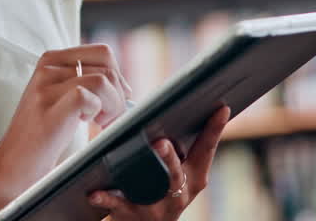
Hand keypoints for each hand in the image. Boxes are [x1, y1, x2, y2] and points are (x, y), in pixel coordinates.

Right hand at [0, 44, 132, 201]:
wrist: (13, 163)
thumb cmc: (40, 136)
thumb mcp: (60, 98)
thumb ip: (85, 84)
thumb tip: (124, 87)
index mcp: (51, 61)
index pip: (101, 52)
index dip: (118, 76)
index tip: (117, 98)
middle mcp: (47, 69)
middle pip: (106, 66)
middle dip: (119, 93)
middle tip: (111, 116)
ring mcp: (46, 86)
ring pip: (102, 80)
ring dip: (113, 105)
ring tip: (100, 121)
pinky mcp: (49, 106)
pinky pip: (88, 96)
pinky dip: (97, 111)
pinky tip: (87, 123)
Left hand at [87, 105, 231, 220]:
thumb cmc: (161, 187)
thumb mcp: (176, 172)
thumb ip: (175, 146)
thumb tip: (161, 105)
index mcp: (193, 176)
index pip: (206, 149)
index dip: (214, 129)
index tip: (221, 108)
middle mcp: (179, 193)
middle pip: (174, 173)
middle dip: (168, 158)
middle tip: (161, 143)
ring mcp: (157, 206)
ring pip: (149, 189)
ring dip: (140, 176)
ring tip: (131, 162)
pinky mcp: (132, 215)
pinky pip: (118, 205)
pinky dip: (106, 198)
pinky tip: (94, 193)